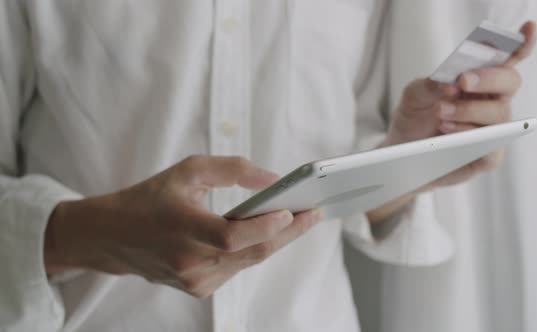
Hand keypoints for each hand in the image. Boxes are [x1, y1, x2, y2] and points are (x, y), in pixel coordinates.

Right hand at [44, 156, 321, 296]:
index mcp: (182, 228)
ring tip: (298, 219)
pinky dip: (253, 251)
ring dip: (275, 242)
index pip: (232, 235)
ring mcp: (193, 280)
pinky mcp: (197, 289)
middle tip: (314, 214)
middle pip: (252, 252)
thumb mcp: (187, 171)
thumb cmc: (148, 199)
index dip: (267, 226)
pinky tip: (267, 234)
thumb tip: (272, 179)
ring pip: (248, 262)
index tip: (296, 210)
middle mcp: (188, 261)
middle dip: (289, 233)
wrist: (111, 237)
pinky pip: (236, 268)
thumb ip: (231, 170)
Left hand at [368, 21, 536, 221]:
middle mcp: (492, 101)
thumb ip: (429, 85)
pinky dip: (471, 136)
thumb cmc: (414, 117)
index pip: (507, 58)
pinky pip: (493, 147)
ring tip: (441, 112)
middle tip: (462, 81)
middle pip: (510, 82)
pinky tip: (449, 131)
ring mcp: (493, 129)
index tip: (529, 28)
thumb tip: (450, 83)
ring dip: (470, 110)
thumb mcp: (413, 95)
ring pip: (500, 115)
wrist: (402, 151)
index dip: (521, 44)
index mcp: (479, 79)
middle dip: (488, 78)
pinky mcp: (487, 156)